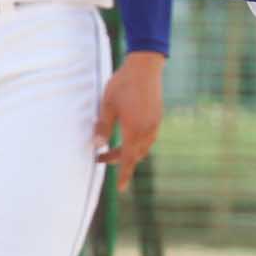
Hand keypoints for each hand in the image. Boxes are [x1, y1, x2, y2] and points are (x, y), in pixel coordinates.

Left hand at [94, 51, 164, 191]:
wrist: (145, 66)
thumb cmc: (123, 83)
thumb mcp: (107, 105)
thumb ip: (103, 127)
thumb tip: (97, 146)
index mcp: (134, 128)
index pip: (128, 158)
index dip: (124, 174)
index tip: (121, 188)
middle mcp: (147, 129)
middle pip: (136, 154)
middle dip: (120, 160)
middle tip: (101, 157)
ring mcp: (155, 123)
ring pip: (143, 147)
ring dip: (130, 151)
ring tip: (113, 146)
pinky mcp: (157, 117)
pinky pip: (148, 137)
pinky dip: (137, 142)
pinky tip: (127, 134)